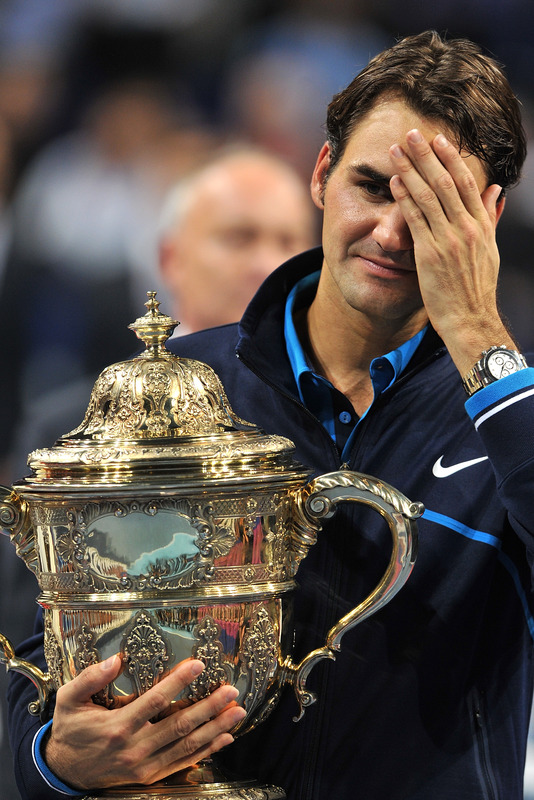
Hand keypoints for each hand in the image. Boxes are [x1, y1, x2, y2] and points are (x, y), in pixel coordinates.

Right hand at [44, 655, 245, 790]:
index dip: (178, 682)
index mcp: (117, 726)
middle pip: (179, 725)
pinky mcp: (149, 776)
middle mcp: (134, 747)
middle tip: (230, 692)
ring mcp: (144, 765)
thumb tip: (115, 659)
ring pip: (187, 745)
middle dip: (209, 707)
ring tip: (236, 713)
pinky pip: (183, 763)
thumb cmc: (70, 730)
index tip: (198, 665)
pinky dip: (206, 751)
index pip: (155, 701)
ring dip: (215, 729)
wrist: (64, 771)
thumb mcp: (68, 700)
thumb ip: (90, 678)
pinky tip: (223, 738)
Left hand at [388, 129, 513, 372]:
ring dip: (411, 169)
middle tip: (412, 134)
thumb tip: (495, 191)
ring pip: (429, 196)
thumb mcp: (490, 250)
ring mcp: (448, 240)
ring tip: (397, 150)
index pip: (467, 183)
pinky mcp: (430, 254)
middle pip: (446, 182)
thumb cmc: (476, 288)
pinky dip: (405, 198)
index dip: (452, 159)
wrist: (469, 319)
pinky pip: (415, 219)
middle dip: (428, 155)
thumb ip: (489, 218)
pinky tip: (395, 181)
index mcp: (481, 226)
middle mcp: (466, 228)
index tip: (439, 140)